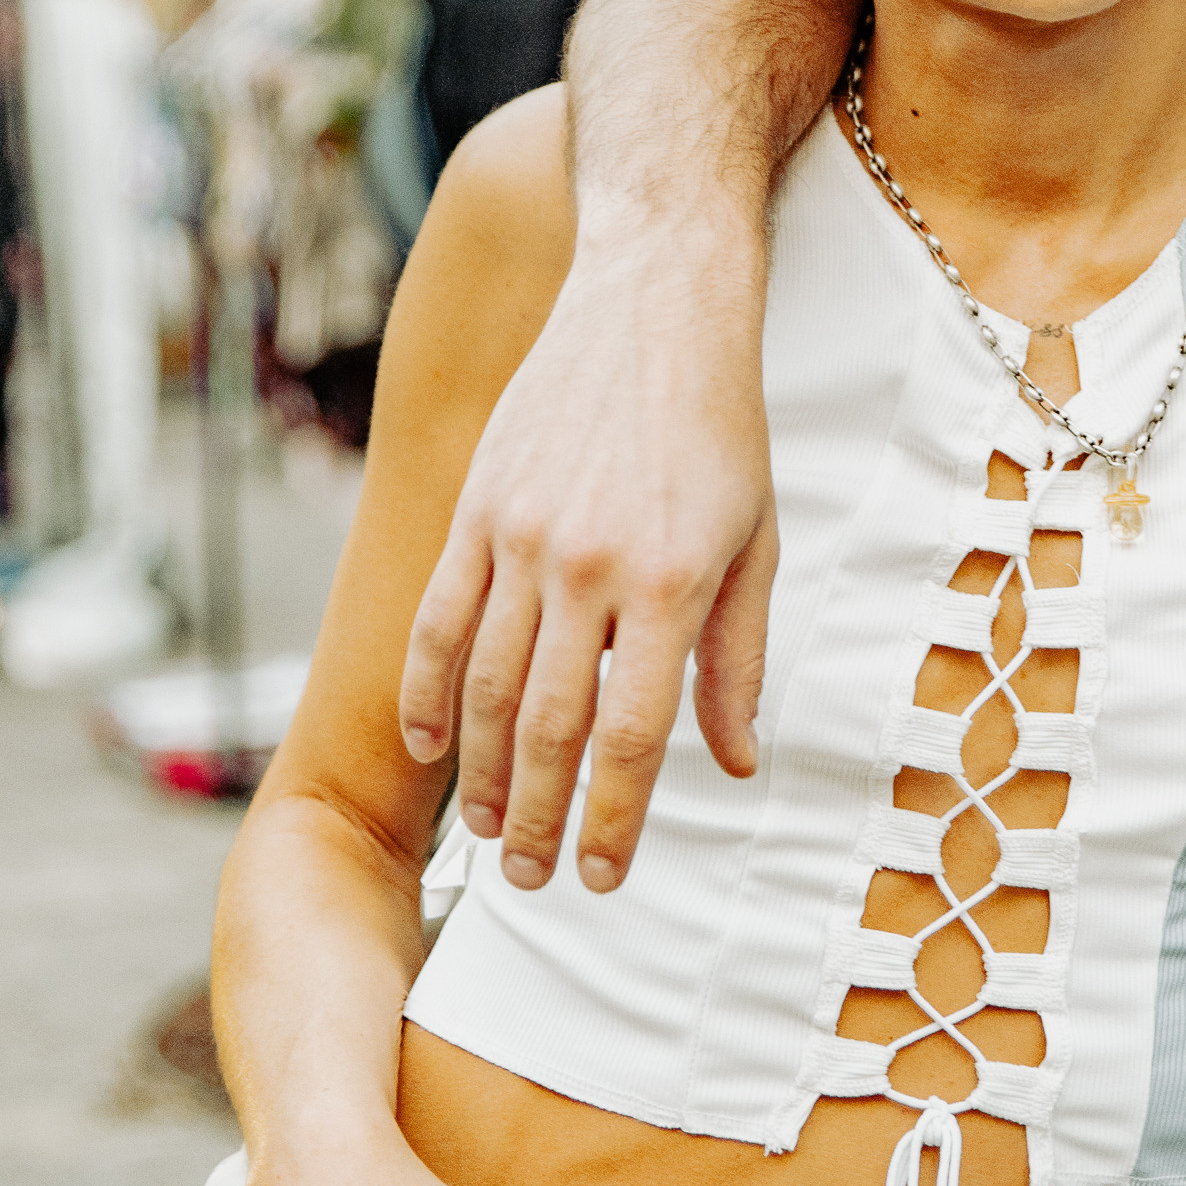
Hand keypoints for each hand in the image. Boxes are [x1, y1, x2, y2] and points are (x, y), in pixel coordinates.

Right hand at [398, 214, 777, 893]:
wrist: (654, 307)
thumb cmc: (720, 433)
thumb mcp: (757, 546)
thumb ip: (737, 661)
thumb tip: (734, 765)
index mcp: (670, 583)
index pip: (632, 733)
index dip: (615, 817)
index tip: (604, 874)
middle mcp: (588, 566)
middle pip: (551, 725)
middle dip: (541, 818)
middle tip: (535, 878)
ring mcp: (520, 536)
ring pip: (488, 685)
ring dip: (485, 773)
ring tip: (490, 834)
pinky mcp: (475, 509)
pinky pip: (439, 620)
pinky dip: (429, 692)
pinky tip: (432, 750)